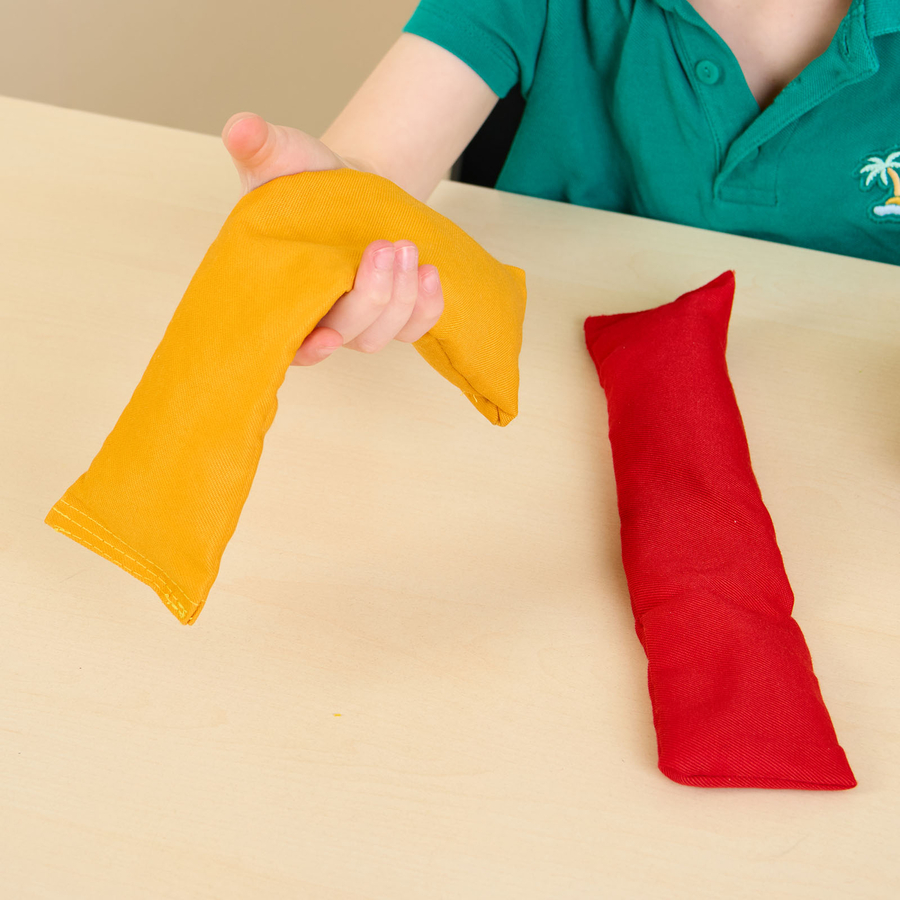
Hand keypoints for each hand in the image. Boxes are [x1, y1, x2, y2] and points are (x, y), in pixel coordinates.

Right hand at [221, 111, 443, 364]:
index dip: (306, 351)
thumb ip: (260, 147)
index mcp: (278, 294)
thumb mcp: (282, 157)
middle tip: (383, 246)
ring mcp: (357, 320)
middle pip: (345, 334)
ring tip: (407, 247)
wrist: (346, 184)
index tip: (326, 336)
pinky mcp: (392, 314)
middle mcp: (317, 316)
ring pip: (379, 335)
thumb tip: (241, 126)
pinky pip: (413, 329)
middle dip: (369, 297)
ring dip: (399, 299)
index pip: (286, 343)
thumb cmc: (304, 180)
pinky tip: (430, 273)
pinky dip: (426, 308)